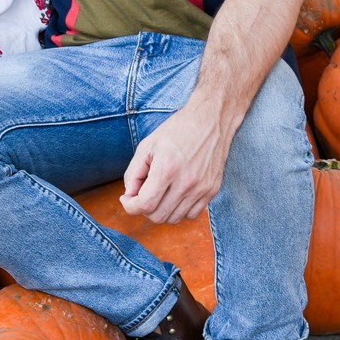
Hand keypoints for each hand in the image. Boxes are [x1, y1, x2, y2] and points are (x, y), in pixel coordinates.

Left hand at [120, 105, 229, 223]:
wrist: (211, 121)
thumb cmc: (176, 131)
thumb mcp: (147, 146)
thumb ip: (133, 173)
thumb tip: (129, 196)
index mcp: (167, 169)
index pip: (145, 205)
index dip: (130, 206)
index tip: (127, 198)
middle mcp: (186, 182)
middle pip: (158, 216)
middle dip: (144, 209)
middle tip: (142, 194)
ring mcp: (202, 189)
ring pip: (174, 219)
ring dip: (161, 210)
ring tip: (159, 193)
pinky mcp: (212, 190)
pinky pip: (192, 215)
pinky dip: (179, 210)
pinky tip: (174, 195)